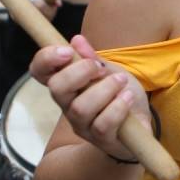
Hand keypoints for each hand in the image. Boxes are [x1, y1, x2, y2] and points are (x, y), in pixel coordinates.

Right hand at [30, 34, 150, 159]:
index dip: (46, 59)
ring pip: (80, 108)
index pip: (39, 71)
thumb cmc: (119, 94)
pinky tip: (127, 98)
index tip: (66, 51)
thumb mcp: (109, 71)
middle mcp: (68, 105)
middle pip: (56, 89)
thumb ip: (92, 58)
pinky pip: (102, 124)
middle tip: (101, 68)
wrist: (141, 122)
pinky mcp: (100, 139)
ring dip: (105, 89)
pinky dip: (117, 107)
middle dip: (80, 72)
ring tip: (122, 81)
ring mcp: (82, 125)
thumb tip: (76, 40)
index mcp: (65, 84)